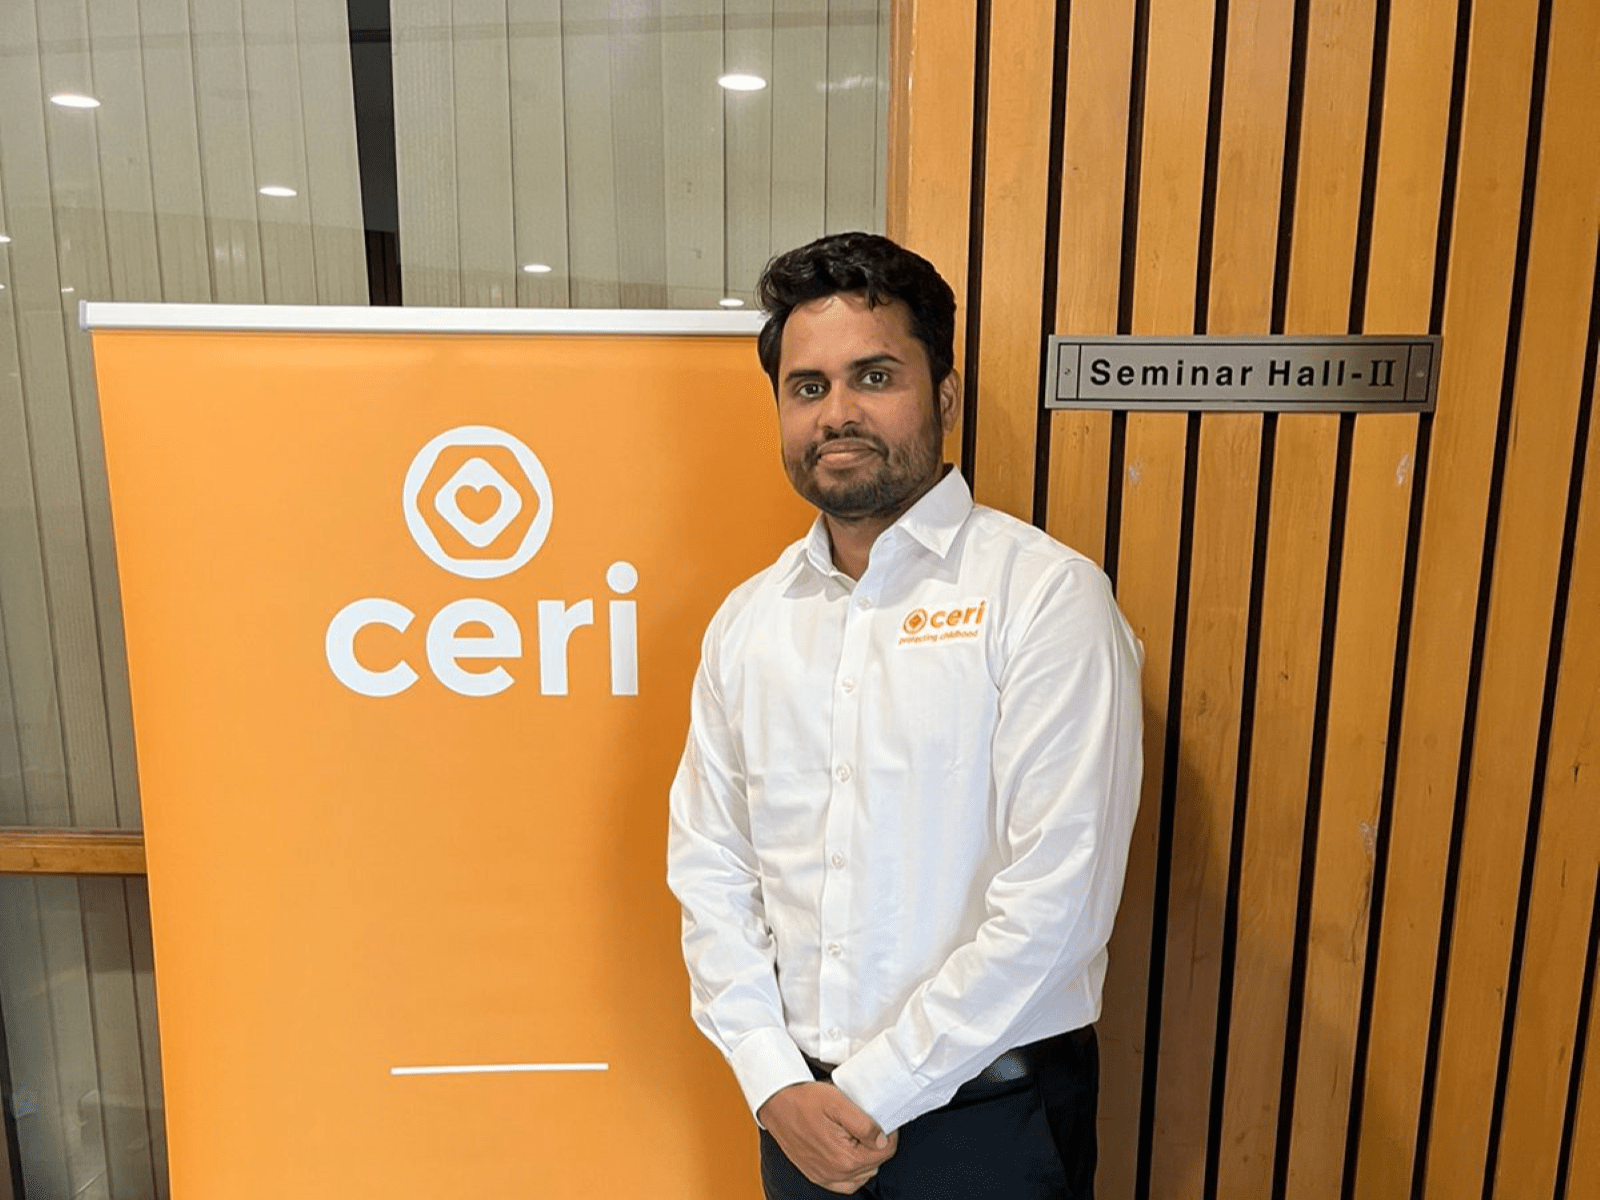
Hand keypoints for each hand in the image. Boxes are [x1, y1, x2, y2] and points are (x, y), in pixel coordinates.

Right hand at [758, 1081, 898, 1193]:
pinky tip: (849, 1155)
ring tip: (858, 1136)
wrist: (776, 1103)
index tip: (884, 1119)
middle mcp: (835, 1173)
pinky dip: (852, 1172)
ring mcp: (824, 1176)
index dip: (890, 1133)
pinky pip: (845, 1184)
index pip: (885, 1152)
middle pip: (875, 1163)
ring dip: (866, 1158)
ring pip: (862, 1175)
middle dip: (878, 1145)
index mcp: (844, 1157)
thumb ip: (864, 1124)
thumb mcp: (838, 1103)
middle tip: (870, 1124)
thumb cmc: (804, 1099)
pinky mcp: (816, 1175)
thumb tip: (883, 1140)